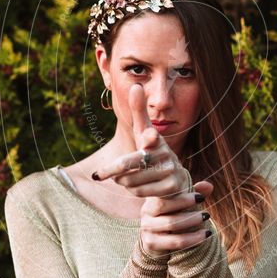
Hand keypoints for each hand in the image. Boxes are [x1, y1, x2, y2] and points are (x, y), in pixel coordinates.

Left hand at [92, 84, 189, 198]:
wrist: (175, 179)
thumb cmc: (153, 150)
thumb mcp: (143, 131)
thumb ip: (138, 110)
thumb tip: (135, 86)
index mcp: (155, 137)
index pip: (151, 136)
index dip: (149, 137)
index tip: (149, 137)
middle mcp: (165, 152)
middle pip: (131, 163)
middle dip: (113, 170)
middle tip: (100, 174)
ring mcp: (170, 170)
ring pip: (132, 180)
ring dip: (123, 181)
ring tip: (126, 179)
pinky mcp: (172, 187)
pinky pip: (140, 191)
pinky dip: (133, 190)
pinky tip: (137, 187)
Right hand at [139, 180, 214, 256]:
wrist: (157, 241)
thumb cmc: (172, 216)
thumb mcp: (181, 203)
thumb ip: (193, 193)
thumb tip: (209, 186)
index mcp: (153, 197)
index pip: (164, 193)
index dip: (182, 195)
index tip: (200, 197)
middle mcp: (146, 211)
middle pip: (163, 205)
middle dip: (185, 205)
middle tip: (205, 211)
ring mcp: (147, 227)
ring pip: (170, 223)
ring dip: (191, 221)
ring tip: (206, 220)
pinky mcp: (151, 242)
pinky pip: (174, 241)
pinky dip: (192, 239)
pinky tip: (204, 236)